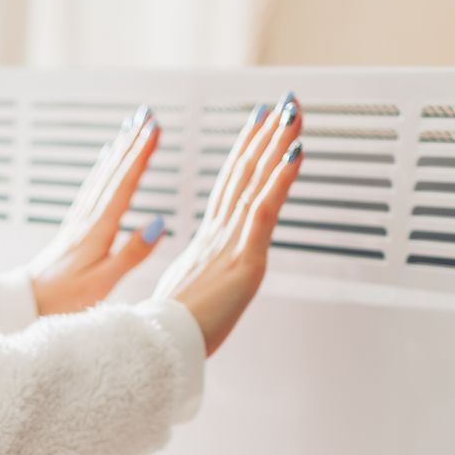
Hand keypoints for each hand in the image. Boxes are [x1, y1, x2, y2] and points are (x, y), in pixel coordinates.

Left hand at [28, 106, 167, 315]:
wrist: (28, 302)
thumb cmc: (65, 299)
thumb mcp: (103, 283)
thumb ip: (132, 254)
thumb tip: (158, 223)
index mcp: (98, 230)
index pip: (124, 184)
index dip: (140, 156)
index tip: (154, 129)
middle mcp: (87, 219)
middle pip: (113, 173)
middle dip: (132, 143)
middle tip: (148, 115)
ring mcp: (79, 220)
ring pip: (102, 176)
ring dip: (119, 150)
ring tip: (132, 126)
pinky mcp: (74, 226)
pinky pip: (92, 187)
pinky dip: (102, 167)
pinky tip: (107, 156)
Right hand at [153, 93, 303, 354]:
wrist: (158, 349)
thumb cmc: (167, 335)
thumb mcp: (183, 302)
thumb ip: (193, 287)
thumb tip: (192, 290)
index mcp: (204, 246)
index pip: (228, 190)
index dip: (243, 156)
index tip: (255, 127)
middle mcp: (217, 237)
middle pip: (242, 175)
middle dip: (262, 136)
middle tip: (278, 104)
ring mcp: (230, 244)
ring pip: (255, 181)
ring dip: (276, 143)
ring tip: (291, 111)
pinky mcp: (244, 259)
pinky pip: (265, 209)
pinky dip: (282, 178)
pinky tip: (296, 152)